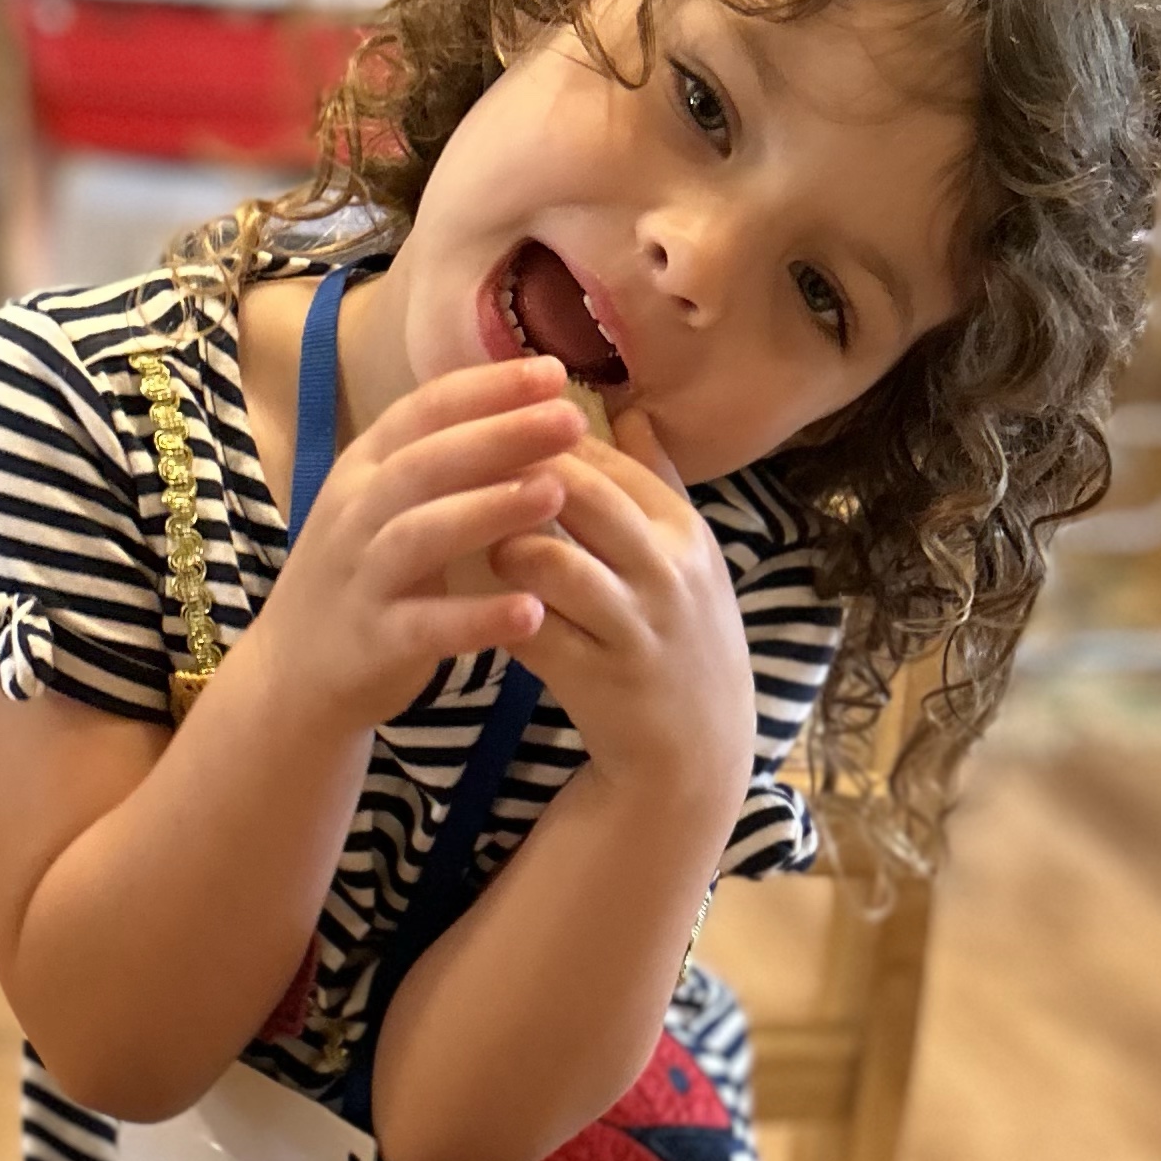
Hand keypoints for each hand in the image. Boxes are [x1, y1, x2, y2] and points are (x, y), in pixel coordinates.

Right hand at [247, 357, 583, 733]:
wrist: (292, 674)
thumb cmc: (361, 577)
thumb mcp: (385, 505)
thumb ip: (441, 460)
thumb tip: (523, 406)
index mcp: (364, 470)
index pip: (424, 412)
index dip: (486, 389)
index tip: (554, 372)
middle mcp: (355, 514)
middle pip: (426, 462)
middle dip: (500, 435)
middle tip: (573, 419)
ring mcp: (360, 578)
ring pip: (420, 534)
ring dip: (488, 510)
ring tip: (556, 494)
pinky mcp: (372, 641)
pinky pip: (426, 626)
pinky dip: (477, 620)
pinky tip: (532, 613)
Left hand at [486, 407, 757, 818]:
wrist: (696, 752)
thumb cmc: (681, 638)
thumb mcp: (691, 557)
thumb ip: (659, 482)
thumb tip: (631, 408)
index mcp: (685, 534)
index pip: (606, 459)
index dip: (542, 439)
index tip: (495, 430)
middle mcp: (668, 574)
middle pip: (579, 494)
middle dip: (515, 474)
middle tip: (464, 470)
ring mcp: (634, 628)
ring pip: (550, 559)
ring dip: (503, 544)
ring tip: (476, 540)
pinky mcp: (598, 680)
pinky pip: (530, 629)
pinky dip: (495, 609)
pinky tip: (474, 601)